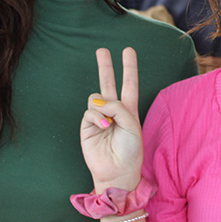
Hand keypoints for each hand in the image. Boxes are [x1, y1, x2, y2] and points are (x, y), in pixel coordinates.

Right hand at [80, 48, 143, 192]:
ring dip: (103, 107)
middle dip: (105, 66)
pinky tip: (104, 127)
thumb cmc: (130, 150)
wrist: (117, 171)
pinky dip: (97, 117)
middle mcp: (114, 110)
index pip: (129, 83)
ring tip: (110, 124)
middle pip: (108, 82)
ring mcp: (99, 117)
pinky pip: (90, 111)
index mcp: (129, 109)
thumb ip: (118, 107)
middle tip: (101, 50)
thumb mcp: (132, 124)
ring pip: (96, 97)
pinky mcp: (87, 125)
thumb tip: (98, 101)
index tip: (128, 50)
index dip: (129, 67)